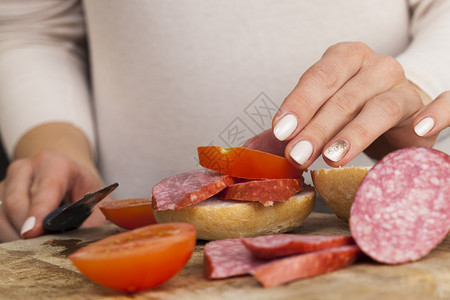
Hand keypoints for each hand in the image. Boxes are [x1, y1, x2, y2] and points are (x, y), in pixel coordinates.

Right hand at [0, 151, 109, 241]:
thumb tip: (90, 242)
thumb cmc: (85, 192)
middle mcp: (27, 169)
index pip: (45, 188)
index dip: (39, 212)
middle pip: (16, 203)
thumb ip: (96, 218)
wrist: (70, 181)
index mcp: (55, 164)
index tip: (33, 232)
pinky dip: (9, 236)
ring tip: (38, 246)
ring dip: (16, 236)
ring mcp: (8, 182)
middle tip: (41, 248)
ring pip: (1, 215)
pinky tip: (27, 244)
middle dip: (26, 229)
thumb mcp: (99, 201)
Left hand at [272, 42, 444, 167]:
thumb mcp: (322, 111)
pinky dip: (434, 114)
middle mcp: (374, 67)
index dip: (299, 103)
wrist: (397, 109)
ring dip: (355, 133)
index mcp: (344, 59)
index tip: (281, 131)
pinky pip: (439, 104)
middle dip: (317, 127)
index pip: (319, 77)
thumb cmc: (352, 109)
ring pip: (380, 106)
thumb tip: (257, 149)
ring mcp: (401, 84)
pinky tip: (420, 131)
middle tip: (296, 155)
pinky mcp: (424, 104)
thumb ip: (295, 126)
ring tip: (332, 158)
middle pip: (344, 96)